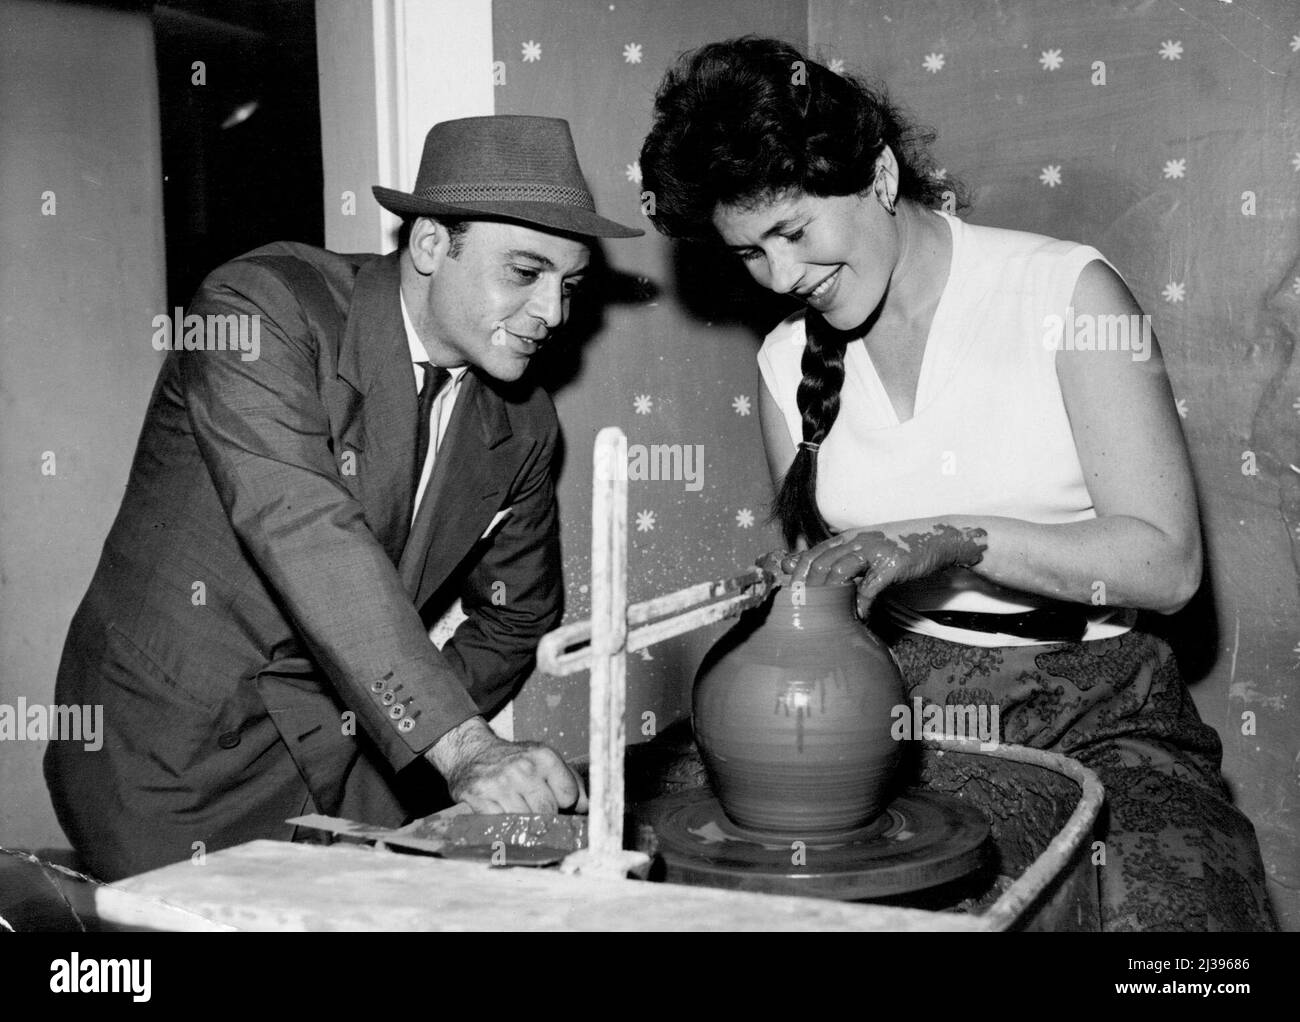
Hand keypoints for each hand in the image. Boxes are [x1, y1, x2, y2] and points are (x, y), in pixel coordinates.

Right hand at [427, 716, 588, 814]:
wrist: (471, 753)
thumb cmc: (514, 760)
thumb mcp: (545, 761)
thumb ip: (572, 782)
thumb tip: (589, 808)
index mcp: (544, 756)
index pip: (569, 796)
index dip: (564, 802)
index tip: (555, 799)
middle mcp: (522, 768)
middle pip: (548, 812)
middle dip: (545, 816)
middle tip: (534, 808)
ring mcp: (500, 784)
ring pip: (525, 823)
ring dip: (523, 823)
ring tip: (517, 810)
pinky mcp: (479, 799)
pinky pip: (502, 826)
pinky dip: (504, 826)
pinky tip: (501, 814)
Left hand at [760, 522, 987, 617]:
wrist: (938, 538)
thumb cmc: (897, 546)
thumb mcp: (864, 547)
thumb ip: (834, 557)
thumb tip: (793, 564)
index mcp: (848, 537)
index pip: (812, 554)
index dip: (798, 576)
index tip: (790, 597)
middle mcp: (857, 541)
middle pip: (821, 563)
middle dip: (809, 589)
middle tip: (803, 613)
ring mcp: (875, 550)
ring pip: (841, 572)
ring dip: (831, 598)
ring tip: (825, 618)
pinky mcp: (893, 564)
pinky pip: (870, 587)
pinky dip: (861, 605)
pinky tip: (859, 618)